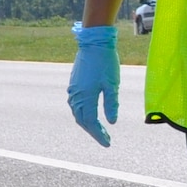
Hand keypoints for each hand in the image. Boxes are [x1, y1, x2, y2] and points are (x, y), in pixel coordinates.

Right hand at [66, 23, 120, 146]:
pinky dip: (83, 113)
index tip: (107, 143)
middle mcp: (76, 96)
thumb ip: (111, 104)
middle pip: (82, 120)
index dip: (99, 134)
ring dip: (87, 123)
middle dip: (93, 131)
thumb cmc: (105, 62)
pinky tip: (90, 114)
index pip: (91, 123)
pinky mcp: (74, 84)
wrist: (94, 43)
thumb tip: (112, 122)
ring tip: (99, 129)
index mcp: (86, 97)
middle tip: (105, 139)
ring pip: (77, 113)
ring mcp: (74, 90)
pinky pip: (76, 105)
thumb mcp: (112, 84)